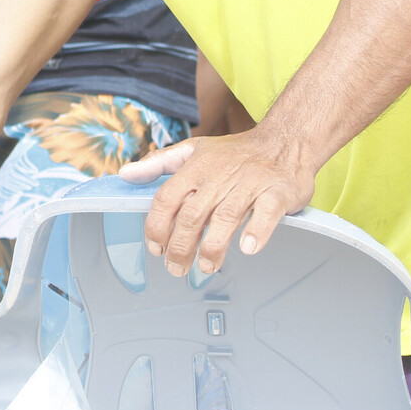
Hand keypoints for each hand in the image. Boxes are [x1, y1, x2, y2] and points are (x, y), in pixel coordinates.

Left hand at [118, 124, 315, 276]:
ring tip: (205, 268)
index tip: (155, 248)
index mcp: (196, 167)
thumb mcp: (192, 150)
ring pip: (225, 217)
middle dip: (180, 246)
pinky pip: (267, 212)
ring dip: (212, 247)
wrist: (285, 141)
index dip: (157, 225)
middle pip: (192, 214)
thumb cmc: (235, 152)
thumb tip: (125, 174)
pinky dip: (257, 231)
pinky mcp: (278, 192)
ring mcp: (250, 183)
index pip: (167, 198)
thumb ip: (158, 163)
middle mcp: (220, 175)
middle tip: (176, 268)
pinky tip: (247, 248)